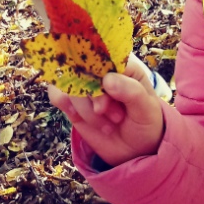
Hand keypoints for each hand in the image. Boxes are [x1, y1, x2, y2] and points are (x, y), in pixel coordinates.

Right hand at [48, 56, 164, 166]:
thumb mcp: (146, 109)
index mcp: (124, 65)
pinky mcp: (72, 100)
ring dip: (84, 107)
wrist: (134, 148)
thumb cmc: (144, 122)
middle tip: (114, 116)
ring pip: (69, 83)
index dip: (102, 74)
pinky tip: (79, 117)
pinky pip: (56, 93)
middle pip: (83, 67)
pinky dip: (65, 105)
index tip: (109, 98)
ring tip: (106, 125)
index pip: (105, 54)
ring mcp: (86, 85)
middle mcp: (103, 71)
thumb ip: (131, 91)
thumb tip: (107, 79)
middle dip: (94, 96)